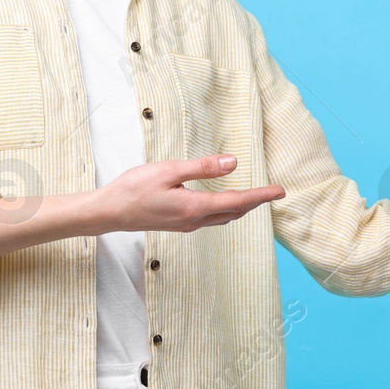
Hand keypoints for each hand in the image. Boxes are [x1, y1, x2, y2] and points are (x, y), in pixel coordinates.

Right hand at [97, 154, 285, 232]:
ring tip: (256, 197)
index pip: (238, 202)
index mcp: (195, 207)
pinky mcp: (178, 224)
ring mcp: (186, 225)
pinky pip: (211, 219)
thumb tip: (232, 163)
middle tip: (275, 193)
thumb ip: (202, 167)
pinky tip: (224, 202)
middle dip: (256, 203)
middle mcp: (194, 221)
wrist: (109, 212)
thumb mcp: (169, 170)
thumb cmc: (134, 189)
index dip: (261, 196)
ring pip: (223, 218)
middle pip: (234, 213)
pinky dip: (225, 210)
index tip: (280, 191)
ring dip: (242, 208)